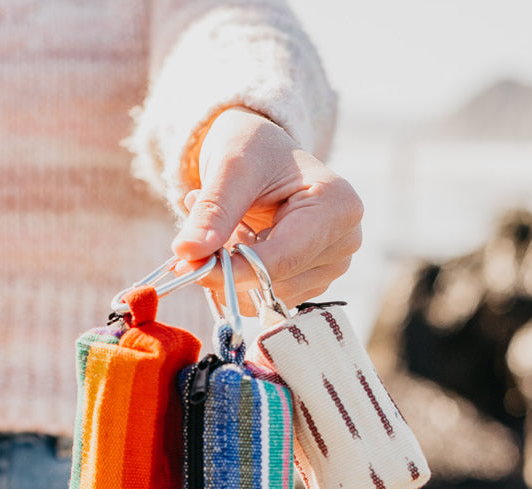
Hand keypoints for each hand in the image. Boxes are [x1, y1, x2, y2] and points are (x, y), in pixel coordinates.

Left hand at [171, 107, 362, 312]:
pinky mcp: (312, 280)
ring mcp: (331, 265)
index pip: (282, 259)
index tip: (187, 268)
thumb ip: (212, 211)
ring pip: (266, 296)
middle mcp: (344, 241)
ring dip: (231, 271)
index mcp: (338, 206)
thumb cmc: (253, 148)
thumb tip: (187, 253)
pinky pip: (264, 297)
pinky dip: (239, 276)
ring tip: (225, 226)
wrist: (262, 150)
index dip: (232, 271)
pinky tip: (237, 241)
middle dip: (227, 268)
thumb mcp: (230, 167)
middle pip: (275, 283)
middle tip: (198, 232)